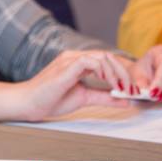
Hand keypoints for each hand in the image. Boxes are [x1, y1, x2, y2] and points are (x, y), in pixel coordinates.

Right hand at [9, 50, 133, 121]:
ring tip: (123, 88)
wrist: (28, 103)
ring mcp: (70, 60)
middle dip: (124, 72)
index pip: (107, 60)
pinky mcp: (66, 66)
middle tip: (133, 89)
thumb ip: (103, 97)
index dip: (122, 73)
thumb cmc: (50, 99)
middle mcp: (75, 57)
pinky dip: (103, 71)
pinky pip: (89, 61)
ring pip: (102, 57)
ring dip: (116, 72)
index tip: (132, 88)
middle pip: (108, 57)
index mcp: (78, 62)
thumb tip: (125, 100)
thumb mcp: (84, 98)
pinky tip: (108, 83)